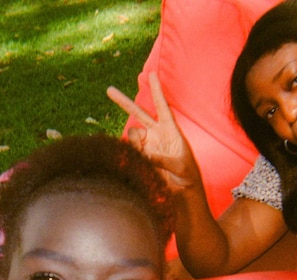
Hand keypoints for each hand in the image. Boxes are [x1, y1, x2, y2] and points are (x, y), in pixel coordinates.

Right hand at [107, 73, 203, 193]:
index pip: (162, 106)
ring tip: (147, 157)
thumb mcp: (180, 166)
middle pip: (138, 113)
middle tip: (109, 90)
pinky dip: (132, 155)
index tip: (152, 74)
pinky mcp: (140, 154)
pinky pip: (130, 150)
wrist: (182, 187)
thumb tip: (145, 155)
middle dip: (123, 102)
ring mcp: (146, 143)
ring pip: (132, 135)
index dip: (157, 91)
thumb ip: (163, 160)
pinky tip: (142, 162)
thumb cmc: (187, 173)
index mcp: (170, 129)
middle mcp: (155, 133)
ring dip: (136, 144)